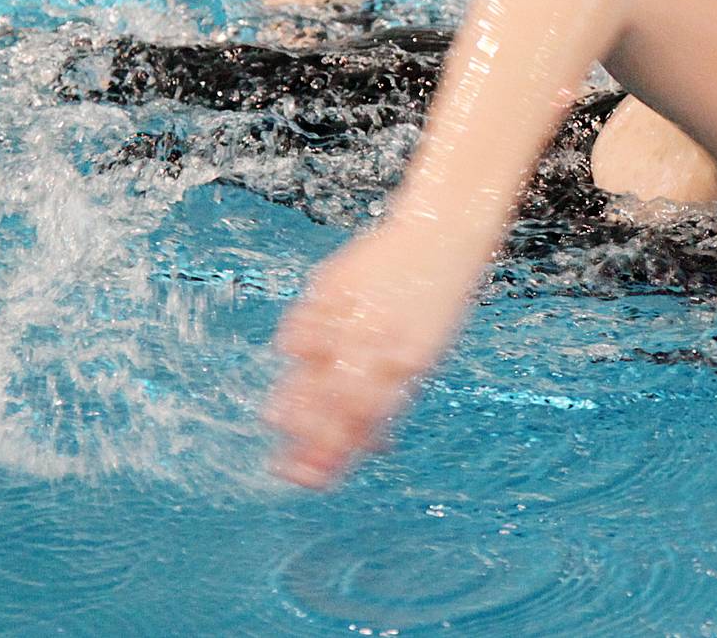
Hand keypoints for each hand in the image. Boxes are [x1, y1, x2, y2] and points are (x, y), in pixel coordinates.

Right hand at [263, 218, 481, 488]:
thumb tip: (373, 445)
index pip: (365, 420)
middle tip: (284, 468)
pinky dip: (296, 341)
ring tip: (277, 423)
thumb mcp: (428, 352)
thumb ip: (394, 395)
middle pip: (334, 399)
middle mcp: (380, 338)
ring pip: (312, 365)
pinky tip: (292, 357)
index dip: (336, 454)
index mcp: (411, 360)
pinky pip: (304, 319)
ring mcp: (354, 310)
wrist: (439, 234)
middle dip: (309, 439)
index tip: (311, 482)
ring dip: (293, 398)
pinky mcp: (334, 282)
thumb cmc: (434, 303)